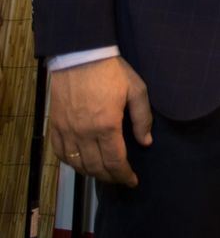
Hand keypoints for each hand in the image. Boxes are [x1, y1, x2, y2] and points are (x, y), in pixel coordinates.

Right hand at [48, 57, 152, 186]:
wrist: (81, 56)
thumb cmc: (113, 72)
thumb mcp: (137, 90)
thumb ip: (142, 118)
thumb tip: (146, 142)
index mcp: (107, 126)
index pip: (115, 162)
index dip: (124, 175)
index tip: (132, 182)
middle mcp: (84, 133)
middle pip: (96, 167)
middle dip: (110, 177)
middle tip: (121, 179)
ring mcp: (67, 130)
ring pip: (77, 163)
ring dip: (91, 173)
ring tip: (104, 173)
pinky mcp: (55, 125)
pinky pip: (60, 152)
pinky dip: (71, 163)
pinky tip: (81, 163)